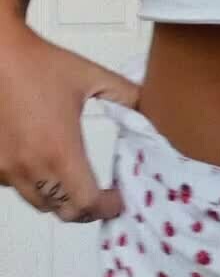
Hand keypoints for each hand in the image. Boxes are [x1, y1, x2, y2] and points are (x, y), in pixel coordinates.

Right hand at [0, 23, 141, 221]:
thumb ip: (125, 94)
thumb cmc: (40, 64)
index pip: (87, 203)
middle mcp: (31, 168)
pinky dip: (34, 183)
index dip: (108, 207)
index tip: (118, 199)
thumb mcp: (92, 77)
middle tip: (101, 197)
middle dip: (87, 209)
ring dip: (60, 199)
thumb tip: (148, 106)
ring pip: (39, 202)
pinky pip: (17, 186)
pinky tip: (44, 164)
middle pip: (64, 212)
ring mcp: (8, 168)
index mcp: (60, 152)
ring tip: (75, 183)